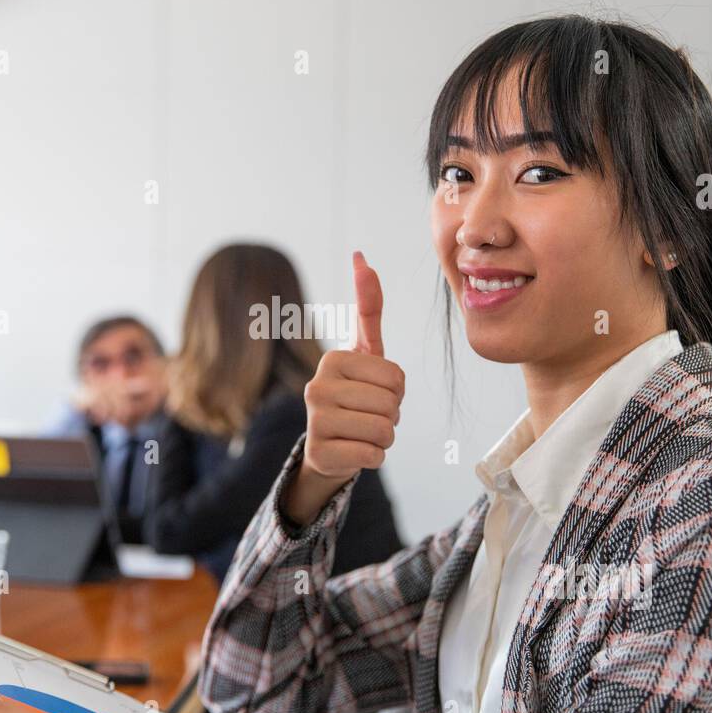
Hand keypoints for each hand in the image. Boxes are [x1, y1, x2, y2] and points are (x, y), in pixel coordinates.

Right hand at [284, 251, 404, 525]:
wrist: (329, 446)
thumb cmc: (354, 393)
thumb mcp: (364, 352)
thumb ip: (368, 308)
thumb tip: (361, 256)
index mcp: (333, 359)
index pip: (396, 376)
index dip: (396, 390)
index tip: (374, 391)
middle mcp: (316, 386)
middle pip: (391, 403)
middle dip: (392, 415)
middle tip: (369, 414)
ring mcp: (315, 421)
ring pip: (384, 430)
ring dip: (384, 437)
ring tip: (364, 433)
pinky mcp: (320, 453)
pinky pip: (373, 456)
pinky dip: (374, 457)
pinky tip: (356, 451)